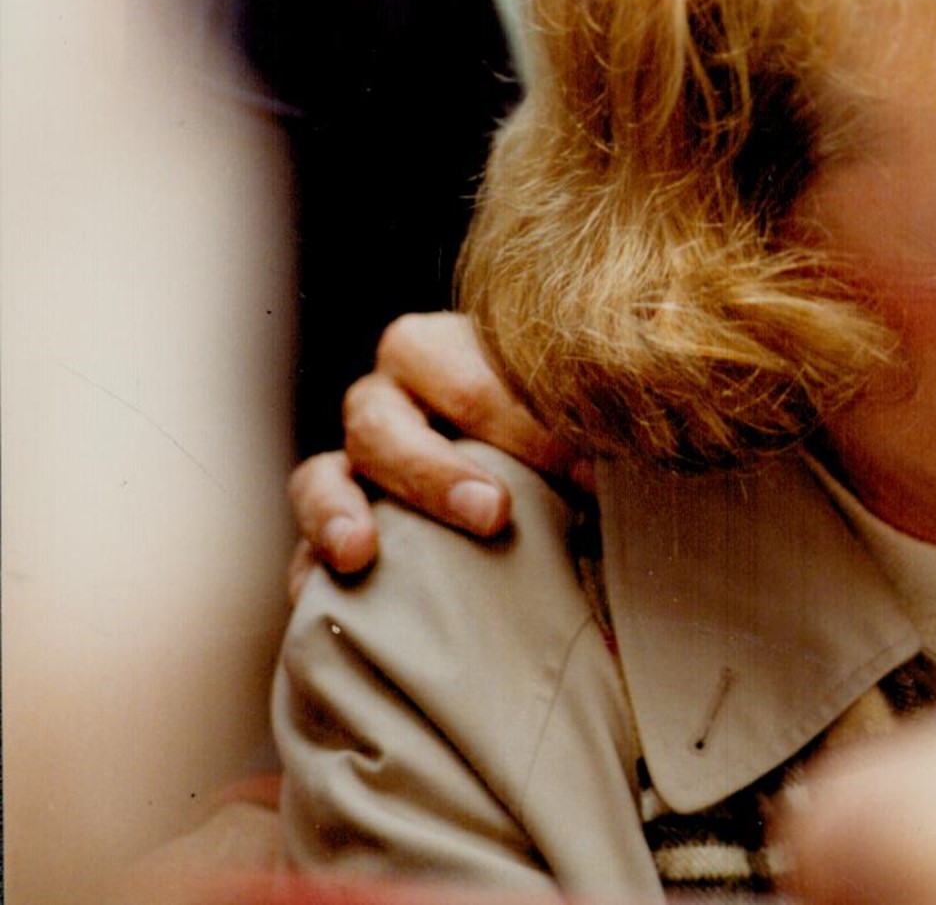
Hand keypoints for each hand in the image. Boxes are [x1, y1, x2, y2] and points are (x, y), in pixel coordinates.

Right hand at [289, 309, 588, 582]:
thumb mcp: (571, 423)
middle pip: (381, 419)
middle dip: (435, 468)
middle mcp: (388, 402)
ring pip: (322, 475)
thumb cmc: (554, 440)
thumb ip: (587, 438)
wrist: (513, 489)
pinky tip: (324, 599)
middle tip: (492, 514)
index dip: (520, 421)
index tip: (583, 474)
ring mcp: (349, 470)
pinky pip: (299, 553)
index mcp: (446, 352)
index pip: (462, 370)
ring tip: (360, 552)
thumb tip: (621, 476)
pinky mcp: (327, 540)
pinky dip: (309, 574)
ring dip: (339, 510)